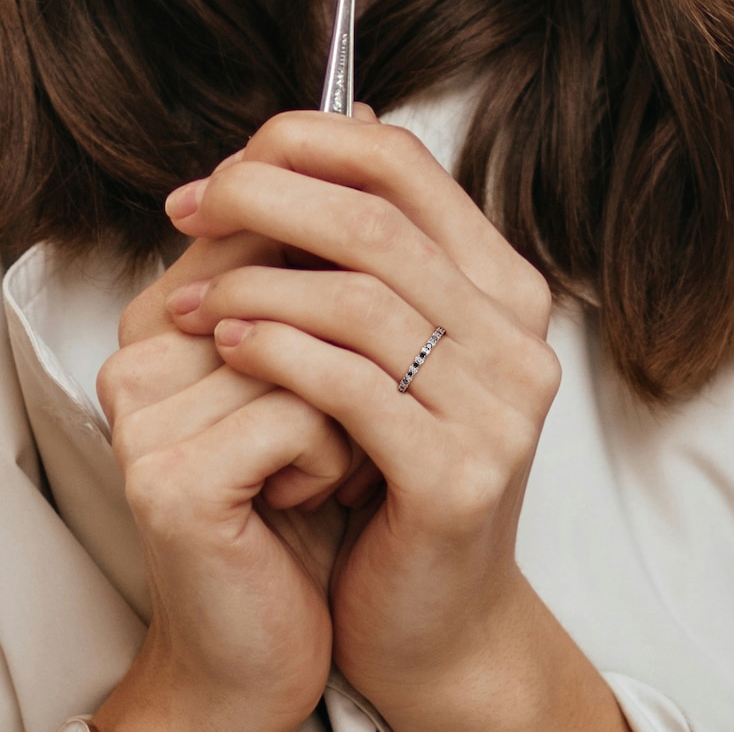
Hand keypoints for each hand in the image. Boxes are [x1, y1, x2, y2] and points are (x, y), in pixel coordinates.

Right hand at [92, 227, 352, 731]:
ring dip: (355, 411)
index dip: (344, 286)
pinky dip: (335, 457)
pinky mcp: (172, 476)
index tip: (367, 350)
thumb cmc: (306, 502)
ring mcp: (145, 415)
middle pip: (292, 285)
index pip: (266, 232)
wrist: (268, 635)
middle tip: (358, 419)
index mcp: (168, 320)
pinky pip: (300, 414)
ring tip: (339, 459)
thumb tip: (376, 216)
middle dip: (353, 354)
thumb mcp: (315, 383)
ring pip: (308, 347)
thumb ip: (318, 300)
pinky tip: (313, 496)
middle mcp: (142, 354)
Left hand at [165, 108, 629, 730]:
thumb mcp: (392, 353)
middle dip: (265, 199)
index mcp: (505, 291)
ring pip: (361, 299)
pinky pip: (350, 385)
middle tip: (190, 208)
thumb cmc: (397, 473)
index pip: (409, 169)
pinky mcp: (460, 476)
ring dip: (255, 287)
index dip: (311, 144)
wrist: (437, 612)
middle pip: (379, 222)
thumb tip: (301, 149)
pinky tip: (226, 345)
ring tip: (192, 301)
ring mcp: (501, 409)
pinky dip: (275, 353)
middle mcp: (519, 339)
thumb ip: (364, 261)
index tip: (230, 165)